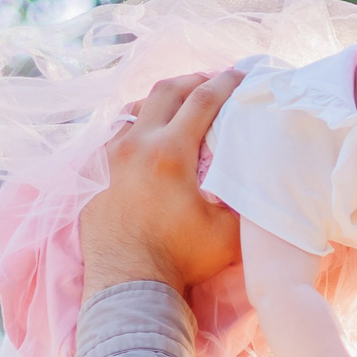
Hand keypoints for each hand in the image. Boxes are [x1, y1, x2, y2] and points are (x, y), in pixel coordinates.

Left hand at [80, 69, 245, 296]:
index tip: (243, 74)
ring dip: (162, 99)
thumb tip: (261, 178)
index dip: (227, 82)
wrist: (127, 282)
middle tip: (214, 82)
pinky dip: (139, 123)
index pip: (203, 100)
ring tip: (181, 105)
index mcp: (170, 152)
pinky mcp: (95, 171)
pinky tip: (149, 135)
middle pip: (166, 90)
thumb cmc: (180, 258)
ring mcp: (110, 155)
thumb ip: (246, 200)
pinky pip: (117, 132)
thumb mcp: (229, 232)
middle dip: (194, 80)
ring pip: (136, 107)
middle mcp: (136, 144)